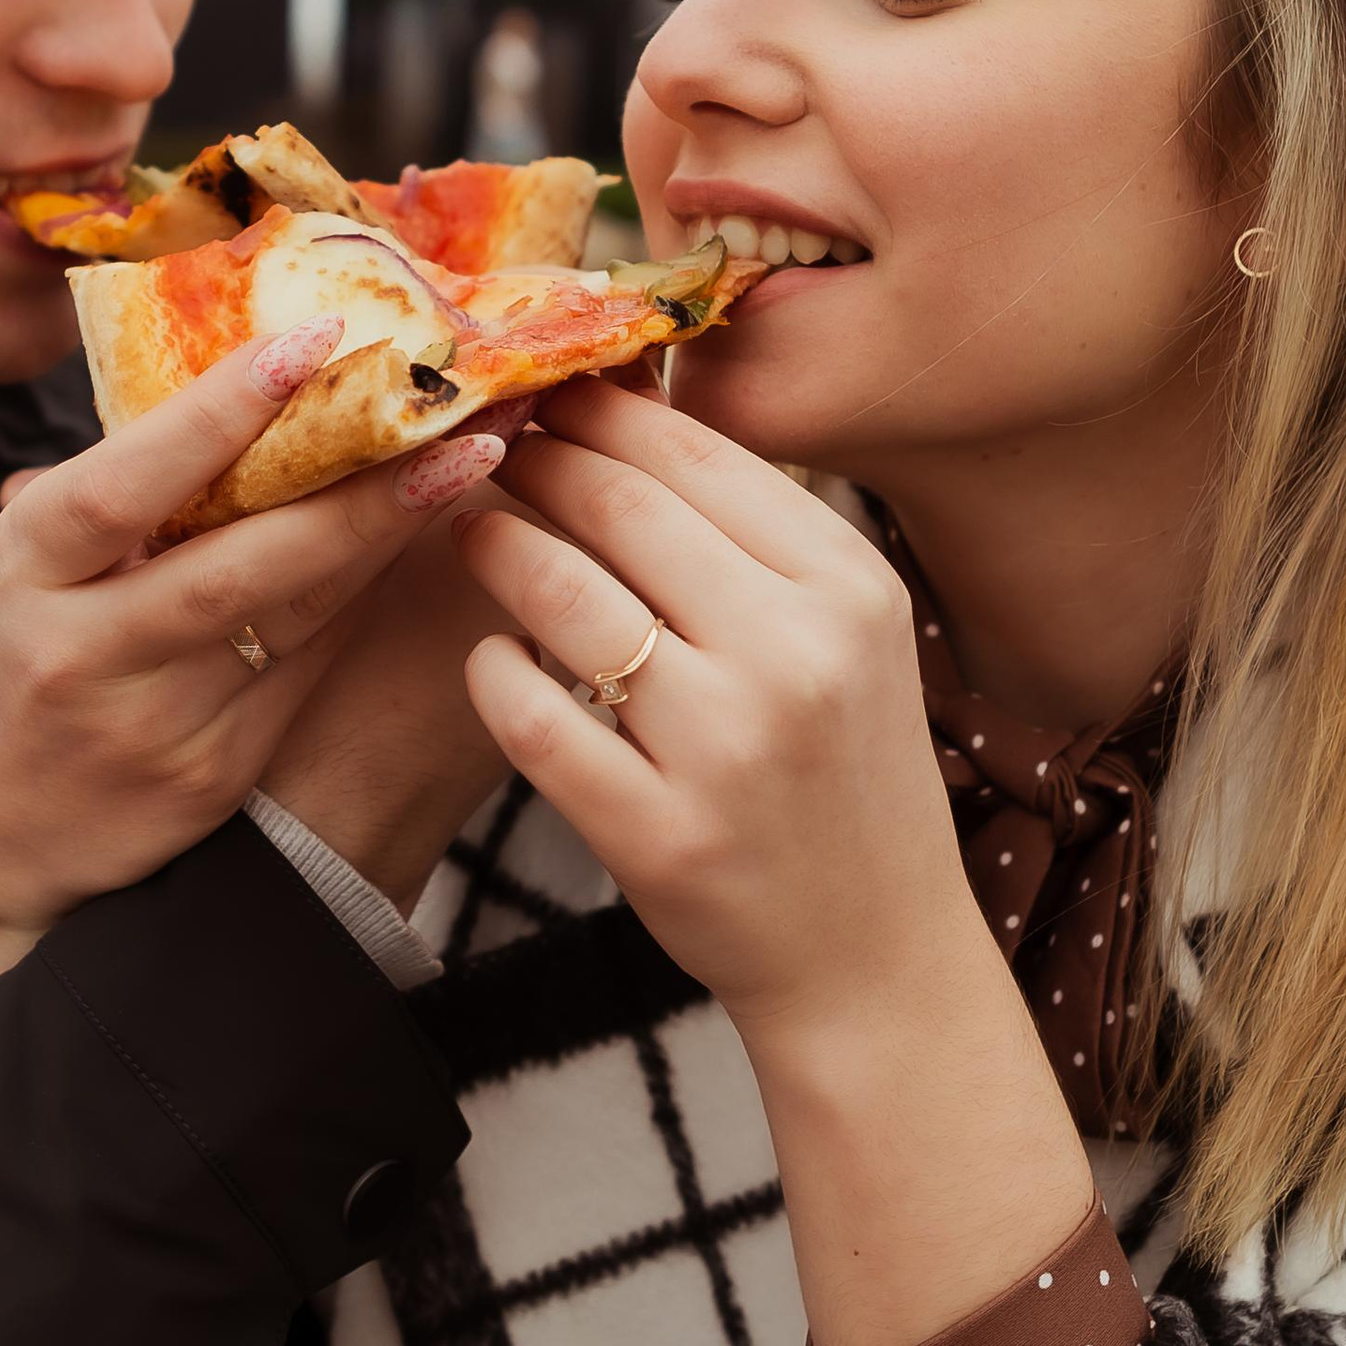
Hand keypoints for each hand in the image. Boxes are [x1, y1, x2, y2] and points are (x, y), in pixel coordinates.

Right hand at [0, 328, 506, 1100]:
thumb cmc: (20, 658)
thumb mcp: (29, 564)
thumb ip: (119, 489)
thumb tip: (252, 372)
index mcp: (28, 567)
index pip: (126, 483)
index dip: (221, 413)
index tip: (320, 339)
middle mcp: (83, 649)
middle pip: (238, 566)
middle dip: (358, 490)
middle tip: (460, 416)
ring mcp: (151, 725)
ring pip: (294, 622)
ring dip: (388, 539)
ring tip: (473, 464)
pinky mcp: (208, 779)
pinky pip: (306, 675)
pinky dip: (367, 606)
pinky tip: (430, 552)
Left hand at [454, 377, 1087, 1345]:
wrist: (876, 960)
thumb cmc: (843, 778)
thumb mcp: (845, 637)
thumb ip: (757, 537)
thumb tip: (631, 411)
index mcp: (847, 587)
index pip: (700, 453)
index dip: (604, 409)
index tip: (546, 385)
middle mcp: (795, 655)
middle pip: (622, 506)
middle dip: (539, 460)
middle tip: (483, 440)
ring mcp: (726, 749)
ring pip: (567, 598)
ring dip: (499, 548)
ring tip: (469, 529)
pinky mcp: (660, 835)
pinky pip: (534, 720)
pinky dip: (495, 674)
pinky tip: (488, 657)